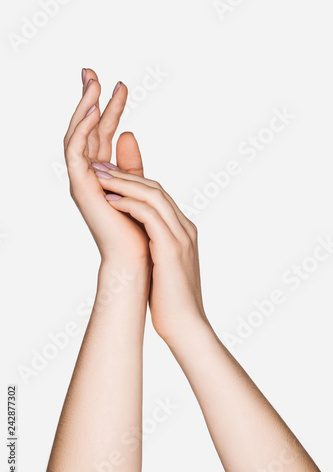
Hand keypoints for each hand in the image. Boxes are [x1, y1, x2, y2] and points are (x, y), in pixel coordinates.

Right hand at [64, 69, 149, 265]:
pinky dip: (82, 129)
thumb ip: (131, 162)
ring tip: (93, 82)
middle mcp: (89, 176)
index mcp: (103, 175)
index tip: (122, 86)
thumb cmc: (139, 228)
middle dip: (89, 100)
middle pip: (85, 130)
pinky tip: (92, 109)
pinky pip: (76, 152)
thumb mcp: (137, 184)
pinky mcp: (81, 187)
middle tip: (92, 72)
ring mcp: (83, 181)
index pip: (103, 135)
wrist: (137, 258)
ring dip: (84, 108)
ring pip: (76, 136)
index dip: (111, 109)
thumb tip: (129, 132)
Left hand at [94, 169, 207, 340]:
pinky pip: (149, 215)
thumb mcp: (162, 266)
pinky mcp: (171, 248)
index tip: (109, 176)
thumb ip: (155, 248)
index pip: (159, 196)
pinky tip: (110, 201)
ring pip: (154, 196)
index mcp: (183, 232)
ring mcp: (181, 237)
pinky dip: (129, 203)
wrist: (186, 326)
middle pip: (156, 189)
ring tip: (99, 178)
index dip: (133, 182)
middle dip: (126, 175)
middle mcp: (185, 229)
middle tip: (100, 167)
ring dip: (124, 183)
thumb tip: (137, 243)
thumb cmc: (170, 300)